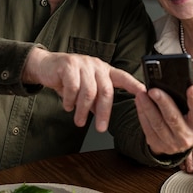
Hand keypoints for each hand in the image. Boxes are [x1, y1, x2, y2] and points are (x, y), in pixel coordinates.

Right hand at [23, 48, 145, 131]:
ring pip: (88, 91)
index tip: (146, 94)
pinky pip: (72, 87)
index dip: (135, 85)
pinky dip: (70, 101)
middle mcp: (96, 65)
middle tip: (101, 129)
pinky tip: (67, 106)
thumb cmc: (68, 79)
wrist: (45, 66)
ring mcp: (82, 63)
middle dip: (104, 112)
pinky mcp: (68, 65)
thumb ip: (96, 99)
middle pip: (106, 90)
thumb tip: (104, 115)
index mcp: (104, 70)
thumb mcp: (85, 89)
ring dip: (83, 110)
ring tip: (79, 121)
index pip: (123, 77)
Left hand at [134, 84, 192, 155]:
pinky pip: (148, 128)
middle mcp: (186, 136)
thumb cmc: (189, 123)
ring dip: (148, 107)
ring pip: (157, 123)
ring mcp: (171, 142)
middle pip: (173, 118)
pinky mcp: (157, 144)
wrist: (179, 143)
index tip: (192, 89)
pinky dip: (142, 114)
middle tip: (153, 90)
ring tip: (141, 94)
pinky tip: (139, 103)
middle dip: (163, 102)